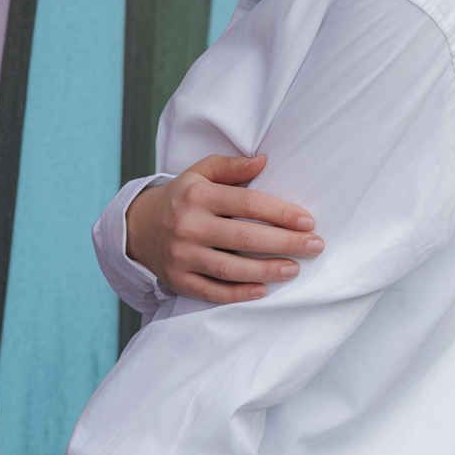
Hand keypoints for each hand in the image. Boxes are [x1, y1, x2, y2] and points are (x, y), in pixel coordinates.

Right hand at [125, 154, 323, 303]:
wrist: (140, 227)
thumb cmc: (183, 196)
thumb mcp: (201, 171)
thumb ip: (232, 166)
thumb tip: (264, 161)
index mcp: (198, 194)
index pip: (248, 202)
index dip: (281, 212)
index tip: (308, 221)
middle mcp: (189, 225)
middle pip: (245, 237)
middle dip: (285, 243)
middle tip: (314, 246)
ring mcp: (182, 255)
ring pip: (231, 268)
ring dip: (267, 270)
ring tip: (294, 269)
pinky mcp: (178, 280)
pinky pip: (213, 291)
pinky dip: (239, 293)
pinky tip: (263, 290)